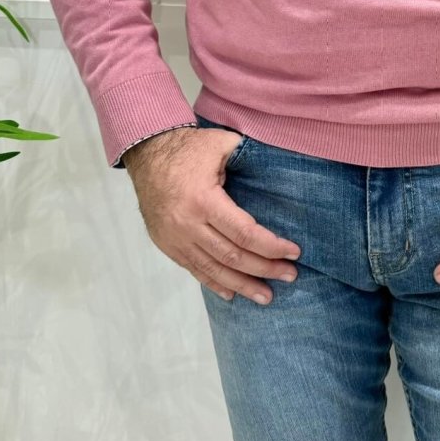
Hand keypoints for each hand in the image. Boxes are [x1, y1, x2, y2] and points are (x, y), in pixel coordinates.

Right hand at [122, 126, 300, 301]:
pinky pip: (193, 269)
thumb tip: (281, 164)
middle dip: (264, 269)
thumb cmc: (188, 148)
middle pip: (232, 256)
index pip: (244, 233)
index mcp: (203, 200)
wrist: (146, 153)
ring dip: (242, 285)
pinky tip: (232, 294)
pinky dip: (214, 283)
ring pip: (213, 270)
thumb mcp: (220, 143)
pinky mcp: (167, 244)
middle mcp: (188, 225)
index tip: (293, 252)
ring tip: (266, 296)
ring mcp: (175, 238)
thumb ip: (248, 155)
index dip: (271, 247)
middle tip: (289, 275)